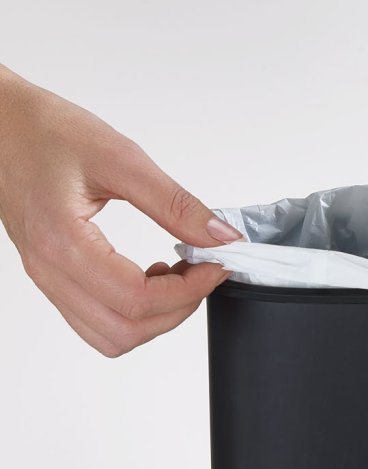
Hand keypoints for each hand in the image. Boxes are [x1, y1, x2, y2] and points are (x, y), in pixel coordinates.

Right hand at [0, 66, 240, 356]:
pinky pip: (96, 323)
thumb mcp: (121, 157)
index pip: (137, 298)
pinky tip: (148, 277)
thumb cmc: (44, 131)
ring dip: (155, 319)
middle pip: (126, 330)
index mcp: (61, 240)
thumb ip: (175, 204)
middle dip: (177, 310)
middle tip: (200, 273)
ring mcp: (47, 279)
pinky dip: (132, 315)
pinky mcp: (52, 278)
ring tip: (174, 277)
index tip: (215, 266)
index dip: (188, 291)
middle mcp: (48, 269)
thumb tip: (221, 237)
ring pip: (111, 337)